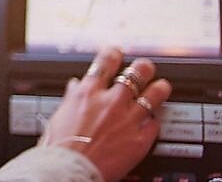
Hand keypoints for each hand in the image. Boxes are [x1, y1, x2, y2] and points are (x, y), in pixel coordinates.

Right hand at [39, 47, 171, 181]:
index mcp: (88, 93)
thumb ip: (71, 98)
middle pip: (135, 74)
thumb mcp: (59, 115)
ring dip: (159, 89)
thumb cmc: (60, 146)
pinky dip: (154, 121)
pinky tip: (155, 121)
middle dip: (143, 68)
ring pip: (153, 96)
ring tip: (163, 86)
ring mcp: (128, 119)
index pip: (105, 62)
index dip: (114, 53)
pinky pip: (154, 125)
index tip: (117, 51)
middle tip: (146, 67)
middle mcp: (110, 101)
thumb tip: (75, 87)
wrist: (70, 169)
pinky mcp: (140, 140)